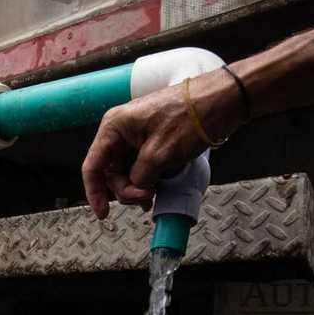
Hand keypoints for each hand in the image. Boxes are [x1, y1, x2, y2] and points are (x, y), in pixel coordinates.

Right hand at [82, 69, 241, 218]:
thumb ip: (140, 178)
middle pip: (111, 171)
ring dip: (137, 186)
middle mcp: (121, 130)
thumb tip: (137, 189)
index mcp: (115, 127)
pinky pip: (141, 164)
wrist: (220, 100)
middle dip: (126, 189)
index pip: (93, 166)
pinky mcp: (151, 139)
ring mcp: (137, 134)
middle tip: (147, 197)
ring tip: (155, 193)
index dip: (95, 192)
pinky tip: (158, 186)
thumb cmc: (191, 118)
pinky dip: (147, 178)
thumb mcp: (160, 155)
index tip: (103, 214)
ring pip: (126, 170)